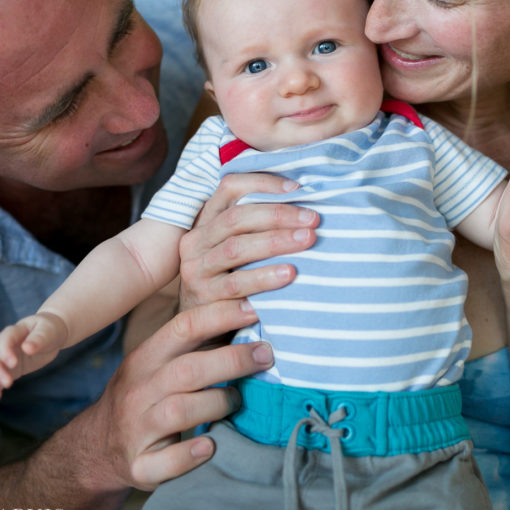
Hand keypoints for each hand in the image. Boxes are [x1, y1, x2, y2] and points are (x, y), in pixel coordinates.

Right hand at [0, 312, 67, 416]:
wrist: (50, 335)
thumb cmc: (49, 329)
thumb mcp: (48, 331)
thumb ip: (38, 339)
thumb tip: (27, 348)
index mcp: (14, 332)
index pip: (4, 340)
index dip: (5, 351)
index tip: (13, 363)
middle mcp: (2, 346)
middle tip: (8, 383)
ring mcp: (1, 360)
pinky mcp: (4, 372)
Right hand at [82, 299, 273, 490]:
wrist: (99, 447)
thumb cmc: (145, 396)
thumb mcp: (158, 363)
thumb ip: (195, 344)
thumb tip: (250, 314)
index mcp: (145, 358)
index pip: (183, 327)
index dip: (221, 315)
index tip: (256, 308)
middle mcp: (138, 390)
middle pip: (188, 369)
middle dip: (232, 359)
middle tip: (267, 355)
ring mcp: (136, 429)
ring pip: (179, 411)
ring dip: (218, 404)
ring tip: (239, 402)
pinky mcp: (139, 466)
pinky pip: (166, 462)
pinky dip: (190, 455)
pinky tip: (210, 446)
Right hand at [178, 172, 317, 307]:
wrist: (201, 326)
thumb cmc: (231, 278)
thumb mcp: (236, 249)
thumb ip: (257, 226)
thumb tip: (305, 202)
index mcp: (206, 220)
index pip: (230, 187)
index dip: (263, 183)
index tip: (298, 188)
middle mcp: (197, 241)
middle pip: (236, 218)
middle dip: (278, 215)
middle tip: (313, 220)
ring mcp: (197, 270)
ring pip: (236, 249)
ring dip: (275, 244)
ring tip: (307, 242)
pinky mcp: (202, 297)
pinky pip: (234, 286)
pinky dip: (262, 280)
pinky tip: (287, 279)